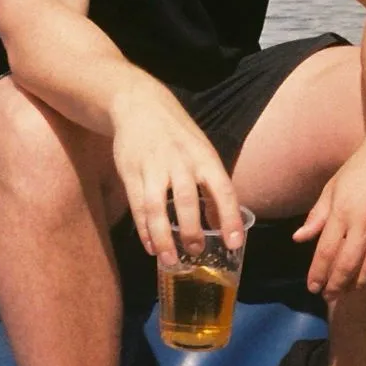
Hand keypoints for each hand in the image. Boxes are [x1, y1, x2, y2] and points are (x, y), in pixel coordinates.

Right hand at [110, 83, 244, 263]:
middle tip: (196, 253)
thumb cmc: (177, 134)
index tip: (234, 244)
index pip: (223, 190)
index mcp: (204, 157)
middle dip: (192, 231)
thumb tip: (222, 224)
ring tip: (169, 260)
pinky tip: (150, 246)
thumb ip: (212, 185)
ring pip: (156, 207)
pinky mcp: (130, 172)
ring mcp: (153, 167)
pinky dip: (144, 229)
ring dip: (163, 237)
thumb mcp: (202, 151)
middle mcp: (180, 162)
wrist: (139, 104)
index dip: (229, 218)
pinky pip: (137, 206)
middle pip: (187, 201)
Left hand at [293, 126, 365, 299]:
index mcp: (342, 211)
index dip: (318, 273)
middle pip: (348, 263)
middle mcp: (364, 221)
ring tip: (350, 292)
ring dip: (360, 284)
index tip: (313, 287)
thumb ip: (317, 216)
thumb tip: (299, 239)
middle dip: (336, 285)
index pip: (326, 251)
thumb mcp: (332, 187)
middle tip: (329, 296)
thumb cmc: (360, 167)